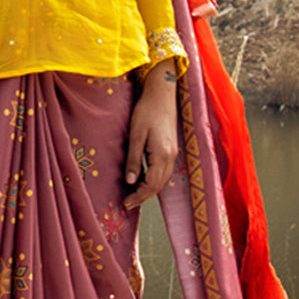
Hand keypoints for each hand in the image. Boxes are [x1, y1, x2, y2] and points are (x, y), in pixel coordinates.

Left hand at [123, 59, 178, 209]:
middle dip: (143, 197)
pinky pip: (163, 171)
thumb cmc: (146, 111)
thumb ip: (134, 159)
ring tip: (133, 196)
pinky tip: (142, 180)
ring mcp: (172, 153)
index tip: (126, 203)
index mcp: (162, 154)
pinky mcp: (170, 149)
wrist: (161, 95)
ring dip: (149, 190)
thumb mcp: (136, 135)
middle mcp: (170, 157)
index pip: (151, 185)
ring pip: (162, 180)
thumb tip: (131, 181)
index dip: (139, 197)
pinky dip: (153, 180)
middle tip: (127, 204)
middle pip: (159, 186)